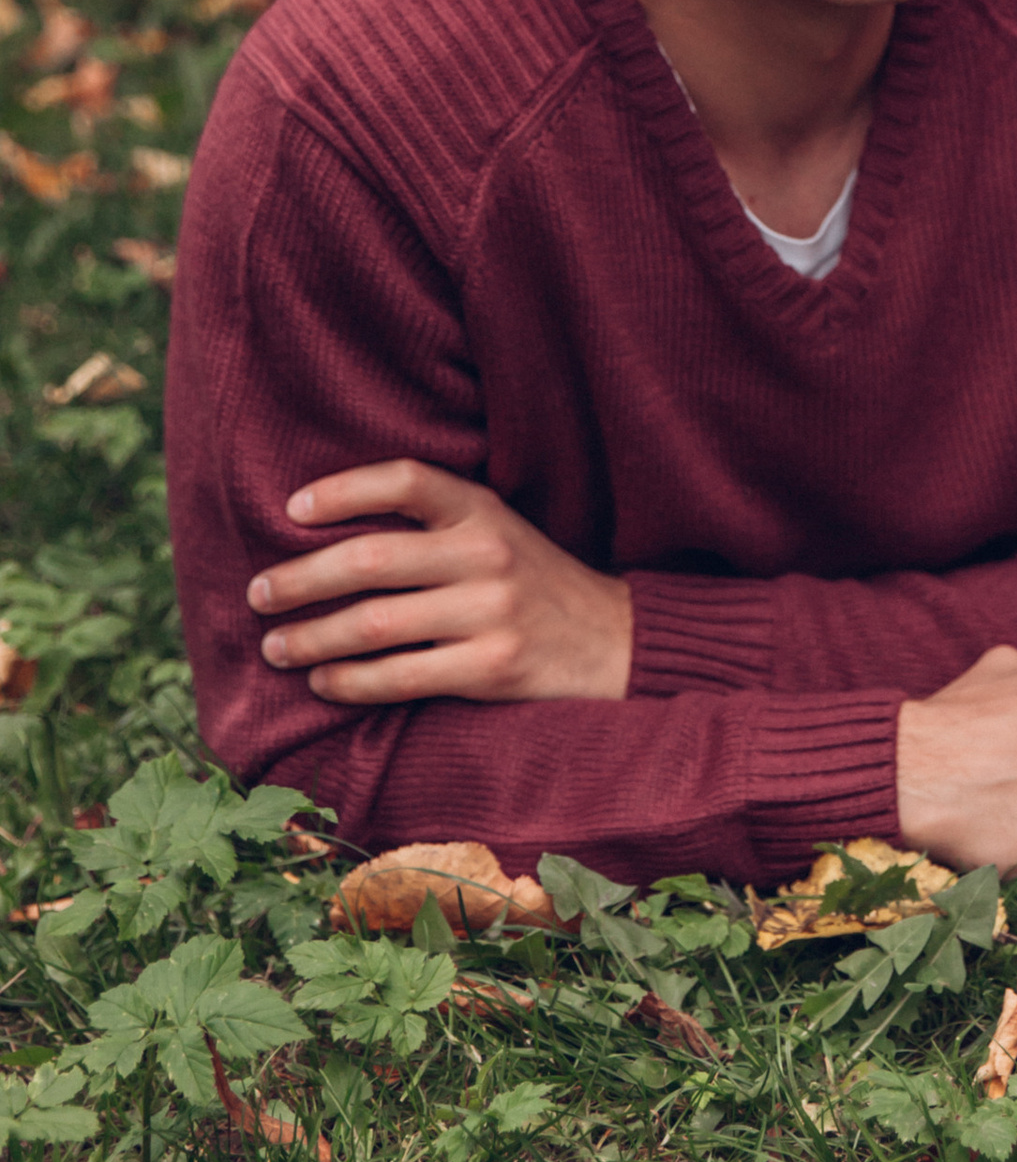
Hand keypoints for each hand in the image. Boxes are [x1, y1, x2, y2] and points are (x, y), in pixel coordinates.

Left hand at [247, 461, 634, 704]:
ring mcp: (491, 612)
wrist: (613, 640)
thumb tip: (322, 537)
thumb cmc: (532, 583)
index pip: (407, 480)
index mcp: (484, 510)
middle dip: (300, 579)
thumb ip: (432, 526)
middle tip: (259, 594)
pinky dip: (349, 681)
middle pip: (371, 560)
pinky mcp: (492, 668)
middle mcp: (487, 554)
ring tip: (276, 645)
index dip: (343, 489)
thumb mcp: (495, 533)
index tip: (292, 509)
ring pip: (375, 624)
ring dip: (311, 637)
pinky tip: (323, 680)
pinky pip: (399, 676)